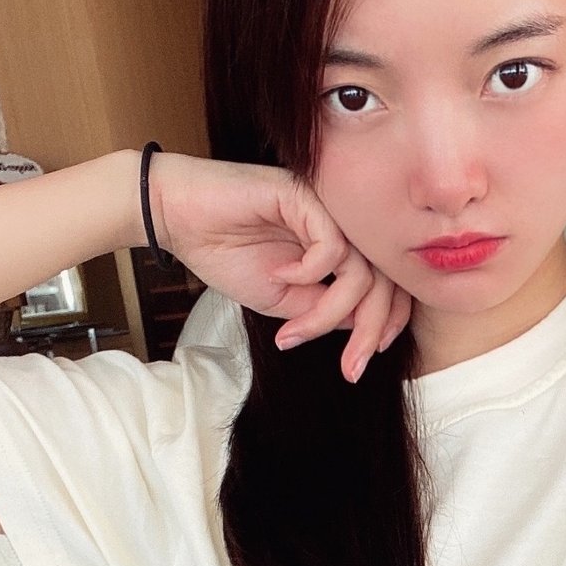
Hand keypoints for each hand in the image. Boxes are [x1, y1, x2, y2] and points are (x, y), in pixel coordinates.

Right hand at [146, 151, 411, 382]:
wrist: (179, 218)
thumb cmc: (227, 253)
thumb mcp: (285, 301)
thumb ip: (325, 310)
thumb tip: (363, 329)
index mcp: (341, 247)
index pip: (386, 286)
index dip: (386, 326)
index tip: (361, 363)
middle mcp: (342, 226)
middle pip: (384, 282)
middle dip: (370, 332)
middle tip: (350, 369)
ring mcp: (327, 209)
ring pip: (362, 271)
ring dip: (330, 313)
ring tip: (294, 329)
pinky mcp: (306, 196)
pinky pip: (332, 247)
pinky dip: (308, 272)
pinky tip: (280, 275)